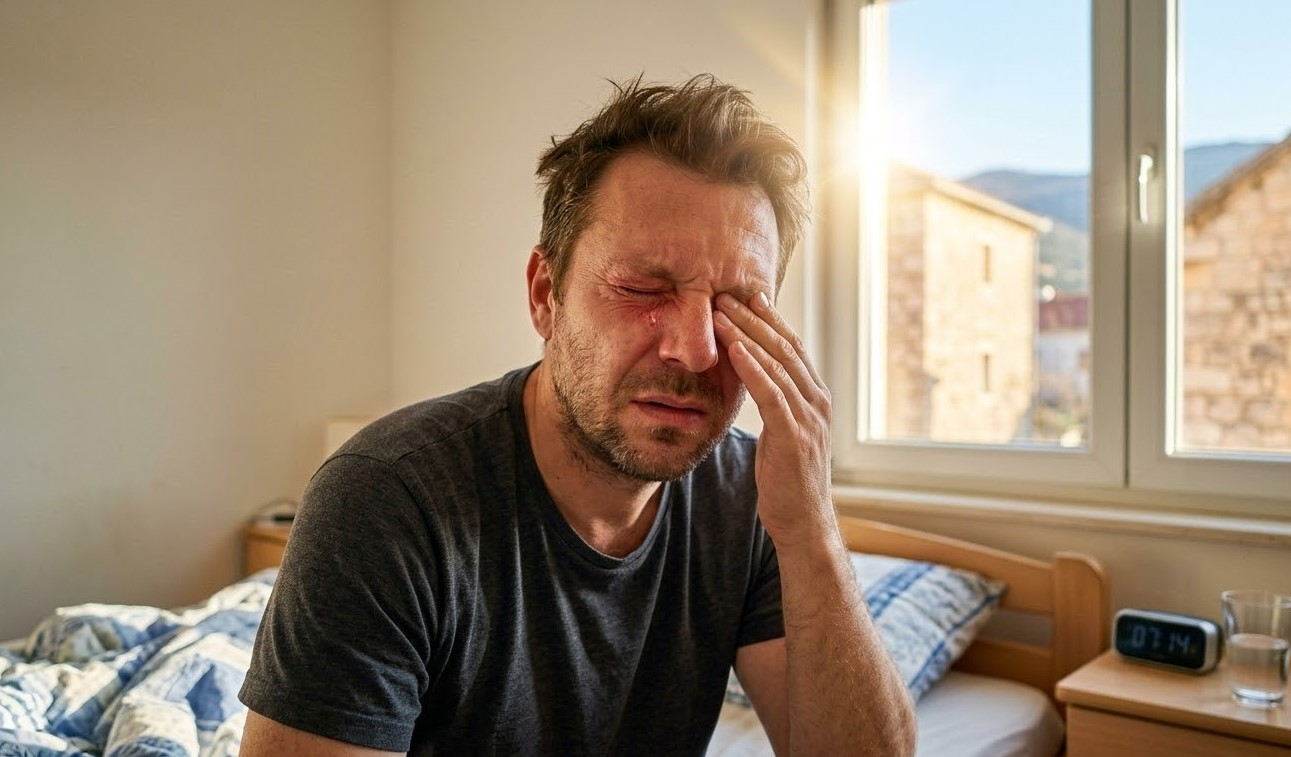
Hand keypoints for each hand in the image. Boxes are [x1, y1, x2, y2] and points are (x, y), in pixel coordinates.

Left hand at [713, 292, 832, 545]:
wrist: (803, 523)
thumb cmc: (787, 482)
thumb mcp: (781, 434)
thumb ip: (774, 406)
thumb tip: (753, 383)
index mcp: (815, 398)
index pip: (792, 348)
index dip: (770, 320)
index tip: (747, 296)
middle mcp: (817, 401)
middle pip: (785, 347)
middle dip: (755, 317)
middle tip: (726, 292)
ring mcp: (809, 417)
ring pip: (777, 364)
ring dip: (747, 334)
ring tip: (720, 311)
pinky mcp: (794, 435)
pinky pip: (772, 392)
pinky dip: (753, 367)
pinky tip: (734, 347)